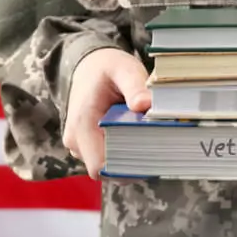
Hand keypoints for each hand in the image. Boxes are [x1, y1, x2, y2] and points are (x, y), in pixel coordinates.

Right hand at [62, 48, 150, 179]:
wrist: (90, 67)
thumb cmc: (108, 68)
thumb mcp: (124, 70)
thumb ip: (135, 86)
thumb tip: (145, 104)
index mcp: (81, 124)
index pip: (100, 166)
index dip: (127, 167)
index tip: (153, 153)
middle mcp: (76, 140)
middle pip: (109, 169)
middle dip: (135, 162)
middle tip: (160, 144)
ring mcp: (81, 146)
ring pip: (110, 167)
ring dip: (132, 158)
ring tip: (151, 138)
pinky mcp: (90, 147)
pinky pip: (110, 160)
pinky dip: (127, 153)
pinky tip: (142, 138)